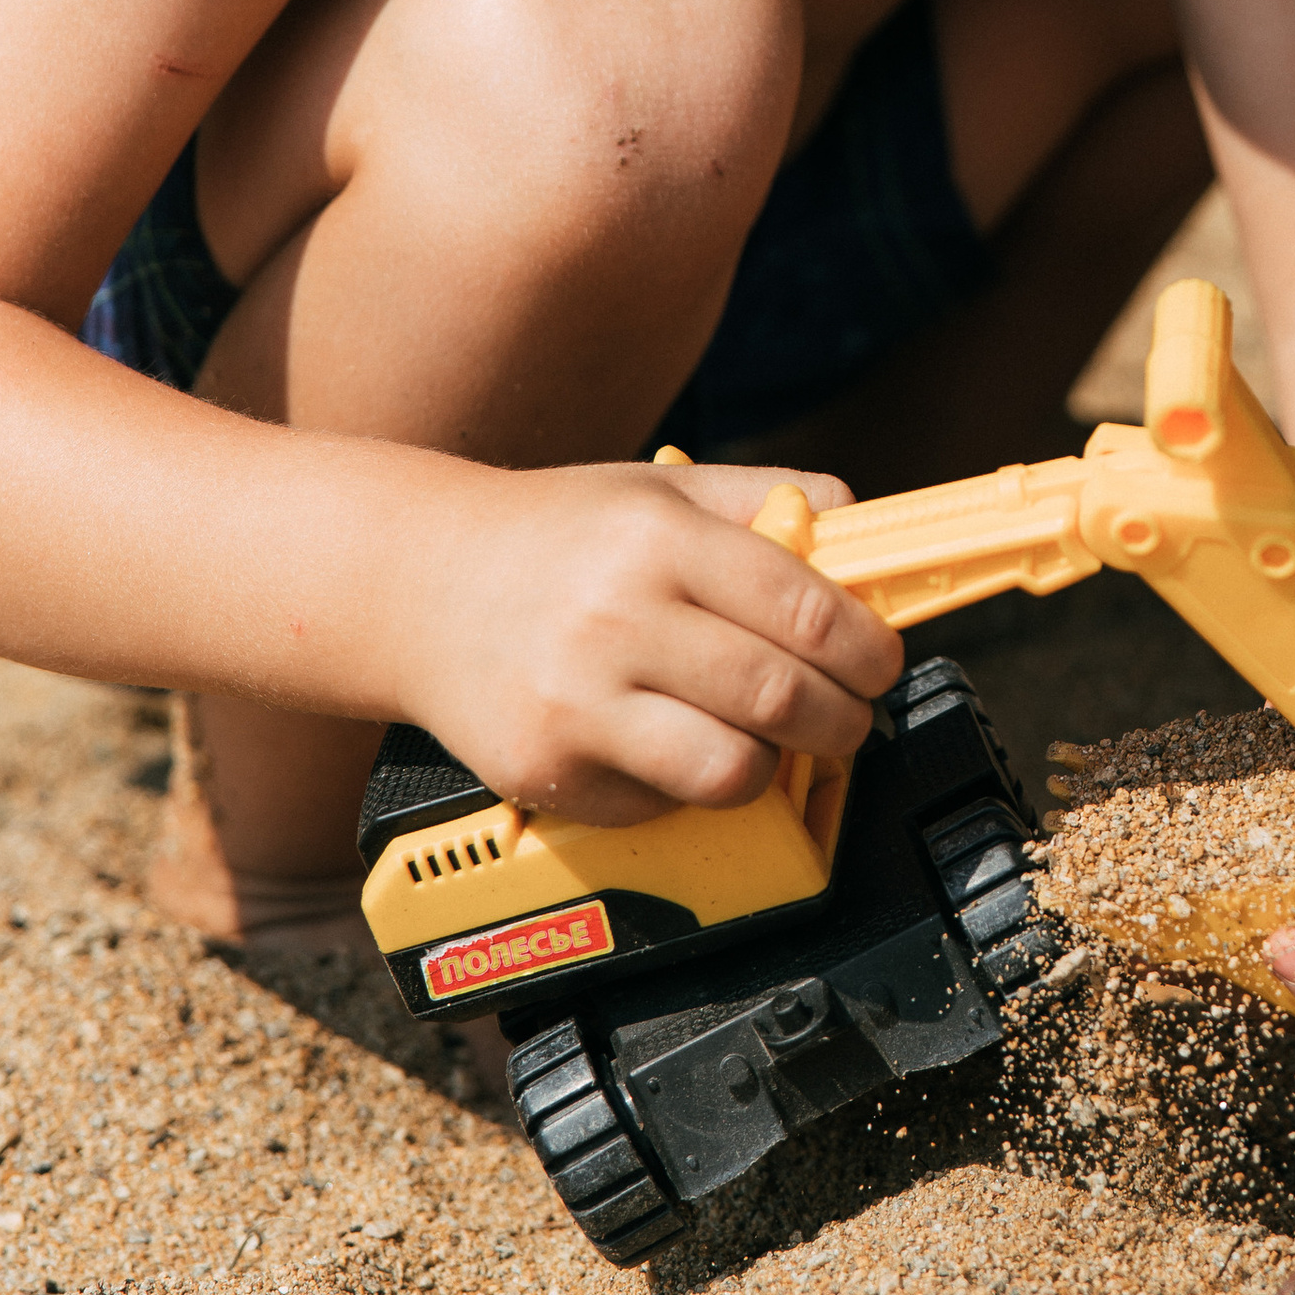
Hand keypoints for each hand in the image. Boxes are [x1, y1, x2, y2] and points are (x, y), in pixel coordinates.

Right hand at [409, 455, 899, 822]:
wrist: (414, 586)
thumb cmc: (554, 537)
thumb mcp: (659, 491)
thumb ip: (767, 500)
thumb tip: (865, 531)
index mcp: (657, 539)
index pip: (806, 611)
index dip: (868, 649)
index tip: (880, 662)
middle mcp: (614, 620)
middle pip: (782, 697)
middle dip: (844, 718)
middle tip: (850, 715)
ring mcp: (577, 704)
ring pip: (731, 770)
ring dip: (773, 764)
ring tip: (769, 738)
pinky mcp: (548, 770)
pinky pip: (662, 803)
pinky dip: (686, 785)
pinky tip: (669, 742)